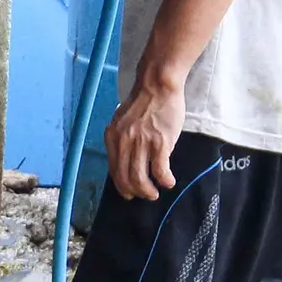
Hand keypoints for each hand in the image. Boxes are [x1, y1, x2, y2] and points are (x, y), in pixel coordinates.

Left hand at [103, 79, 184, 200]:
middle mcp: (124, 142)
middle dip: (135, 191)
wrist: (157, 85)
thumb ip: (122, 139)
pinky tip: (169, 182)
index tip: (128, 192)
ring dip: (148, 190)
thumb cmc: (144, 102)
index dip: (121, 185)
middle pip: (125, 177)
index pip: (113, 169)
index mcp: (112, 137)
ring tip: (155, 194)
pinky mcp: (160, 143)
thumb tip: (126, 158)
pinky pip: (160, 170)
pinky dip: (164, 180)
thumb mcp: (122, 120)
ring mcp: (141, 143)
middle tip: (145, 196)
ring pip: (140, 178)